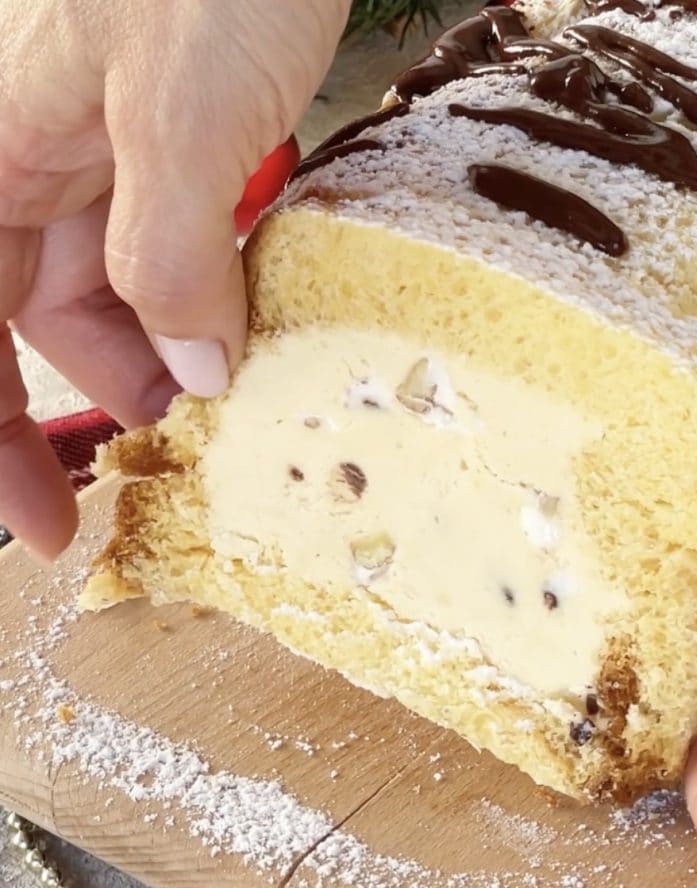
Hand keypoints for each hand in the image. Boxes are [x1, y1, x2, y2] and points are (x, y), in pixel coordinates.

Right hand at [0, 0, 348, 559]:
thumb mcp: (179, 113)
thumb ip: (169, 255)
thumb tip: (190, 375)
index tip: (40, 528)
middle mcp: (24, 161)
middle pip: (28, 323)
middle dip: (87, 404)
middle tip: (150, 479)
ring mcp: (95, 154)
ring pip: (104, 293)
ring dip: (157, 356)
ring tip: (219, 400)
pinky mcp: (165, 147)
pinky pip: (164, 251)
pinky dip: (195, 301)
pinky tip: (236, 329)